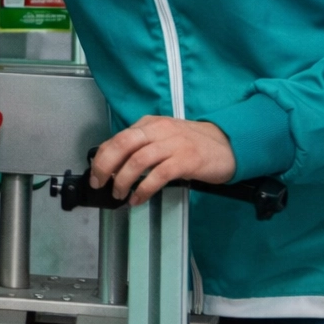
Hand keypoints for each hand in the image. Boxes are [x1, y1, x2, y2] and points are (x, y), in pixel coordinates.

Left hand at [89, 116, 235, 206]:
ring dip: (123, 180)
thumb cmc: (192, 144)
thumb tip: (114, 164)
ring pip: (138, 160)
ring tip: (118, 194)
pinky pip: (159, 175)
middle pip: (123, 144)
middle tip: (99, 183)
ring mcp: (173, 144)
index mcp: (149, 124)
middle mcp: (159, 130)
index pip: (118, 138)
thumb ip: (141, 145)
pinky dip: (144, 189)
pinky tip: (138, 199)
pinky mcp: (186, 160)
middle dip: (106, 166)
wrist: (228, 145)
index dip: (102, 156)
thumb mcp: (163, 138)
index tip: (95, 173)